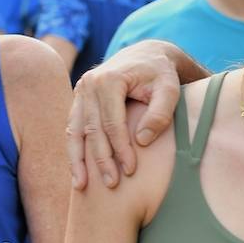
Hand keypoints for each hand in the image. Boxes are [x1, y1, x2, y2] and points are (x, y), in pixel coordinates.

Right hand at [67, 41, 179, 188]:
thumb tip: (142, 140)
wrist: (147, 56)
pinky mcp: (79, 99)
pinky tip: (77, 171)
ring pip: (76, 131)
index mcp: (109, 79)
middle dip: (101, 160)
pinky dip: (74, 150)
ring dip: (78, 160)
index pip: (112, 122)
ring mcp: (80, 91)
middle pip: (93, 130)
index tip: (131, 171)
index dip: (121, 149)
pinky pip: (73, 128)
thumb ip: (160, 113)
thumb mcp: (170, 90)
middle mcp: (89, 84)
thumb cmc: (162, 74)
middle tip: (112, 185)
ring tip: (82, 186)